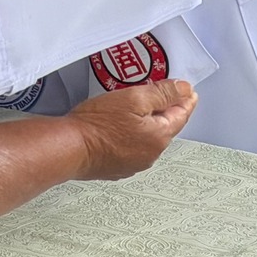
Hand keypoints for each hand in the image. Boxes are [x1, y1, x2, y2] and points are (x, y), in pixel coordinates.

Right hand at [64, 79, 196, 179]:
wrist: (69, 148)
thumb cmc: (97, 124)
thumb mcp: (134, 98)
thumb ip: (162, 93)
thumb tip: (185, 89)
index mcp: (159, 136)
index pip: (181, 114)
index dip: (184, 99)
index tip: (188, 92)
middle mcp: (150, 153)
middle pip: (165, 126)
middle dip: (163, 110)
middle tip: (156, 93)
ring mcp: (134, 163)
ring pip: (148, 138)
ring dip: (145, 124)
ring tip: (131, 108)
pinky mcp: (117, 167)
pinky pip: (132, 148)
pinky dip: (130, 136)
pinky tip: (117, 127)